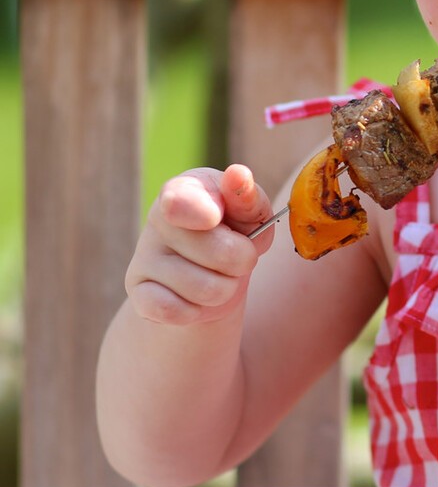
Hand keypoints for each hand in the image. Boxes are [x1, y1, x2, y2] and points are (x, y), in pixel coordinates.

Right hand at [126, 165, 273, 325]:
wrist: (211, 273)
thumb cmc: (235, 232)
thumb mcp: (251, 213)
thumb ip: (247, 198)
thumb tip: (238, 175)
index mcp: (187, 189)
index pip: (183, 200)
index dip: (201, 211)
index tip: (213, 217)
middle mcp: (158, 219)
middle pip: (220, 253)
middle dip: (243, 261)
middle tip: (238, 255)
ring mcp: (144, 257)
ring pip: (205, 289)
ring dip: (226, 288)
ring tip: (218, 275)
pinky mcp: (138, 294)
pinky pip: (174, 311)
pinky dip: (197, 311)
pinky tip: (194, 297)